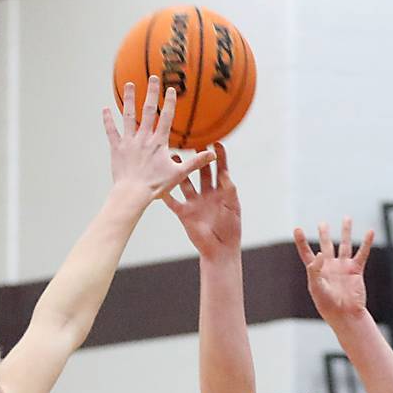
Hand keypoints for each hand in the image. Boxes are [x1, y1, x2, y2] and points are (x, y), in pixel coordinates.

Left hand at [105, 75, 213, 209]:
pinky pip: (111, 131)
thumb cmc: (155, 186)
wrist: (133, 193)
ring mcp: (129, 142)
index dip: (169, 102)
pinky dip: (108, 120)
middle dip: (151, 93)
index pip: (165, 118)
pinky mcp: (117, 149)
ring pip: (129, 116)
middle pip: (147, 111)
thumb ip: (195, 163)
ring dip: (129, 99)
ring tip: (129, 84)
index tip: (171, 88)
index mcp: (158, 143)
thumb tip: (213, 155)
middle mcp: (144, 138)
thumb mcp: (178, 174)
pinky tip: (105, 109)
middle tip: (152, 77)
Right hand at [165, 141, 240, 257]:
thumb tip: (224, 172)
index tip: (217, 142)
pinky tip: (159, 183)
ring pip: (185, 182)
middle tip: (193, 141)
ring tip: (173, 156)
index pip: (220, 169)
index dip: (219, 156)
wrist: (220, 251)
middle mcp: (207, 194)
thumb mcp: (233, 207)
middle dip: (198, 157)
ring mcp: (195, 203)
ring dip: (180, 170)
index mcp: (221, 192)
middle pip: (201, 171)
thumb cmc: (230, 230)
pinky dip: (166, 193)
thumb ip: (229, 189)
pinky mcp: (185, 213)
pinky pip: (172, 201)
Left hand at [293, 216, 373, 323]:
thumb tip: (319, 254)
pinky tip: (370, 232)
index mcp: (317, 272)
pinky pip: (362, 253)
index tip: (297, 229)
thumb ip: (315, 271)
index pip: (307, 254)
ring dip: (346, 232)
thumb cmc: (328, 306)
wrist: (346, 316)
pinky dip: (366, 243)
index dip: (301, 242)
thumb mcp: (317, 288)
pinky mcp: (356, 270)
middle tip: (322, 223)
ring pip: (345, 245)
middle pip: (326, 246)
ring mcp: (343, 268)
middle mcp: (330, 267)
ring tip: (347, 218)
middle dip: (324, 234)